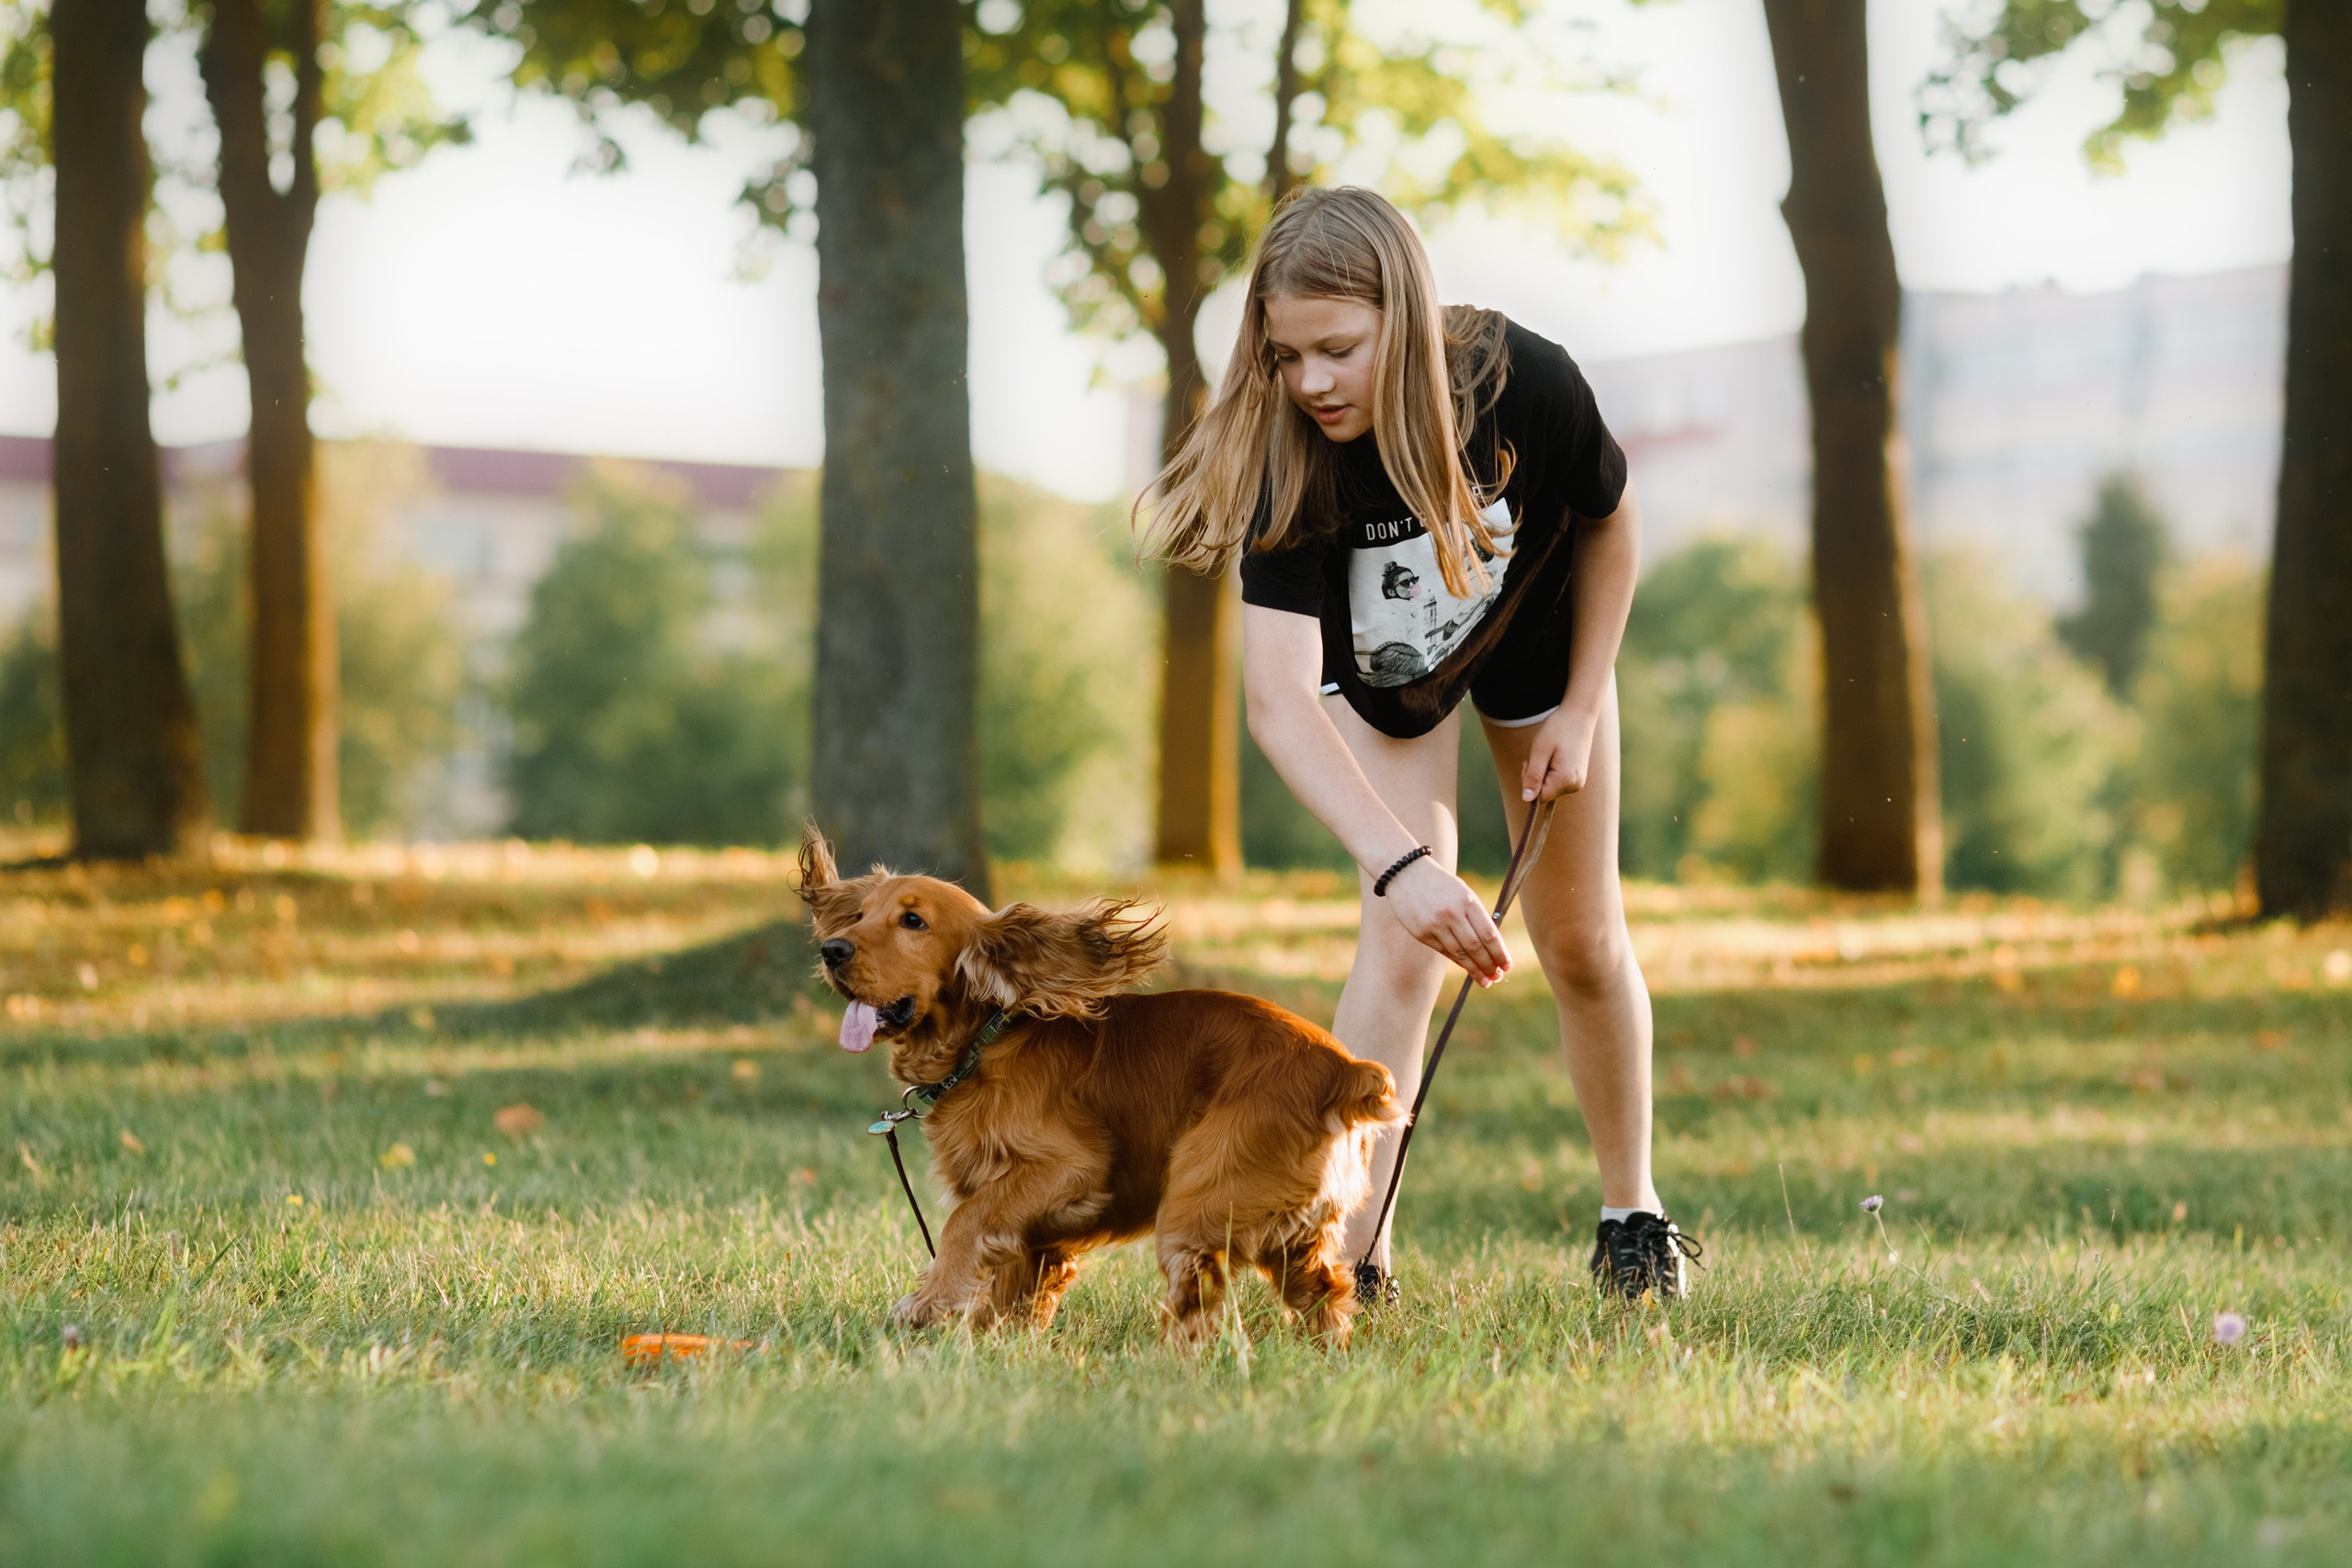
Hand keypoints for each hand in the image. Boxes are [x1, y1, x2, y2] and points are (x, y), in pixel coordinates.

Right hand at [1381, 855, 1511, 984]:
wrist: (1406, 873)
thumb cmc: (1440, 884)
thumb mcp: (1462, 893)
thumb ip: (1476, 916)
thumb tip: (1491, 946)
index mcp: (1467, 901)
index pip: (1489, 934)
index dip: (1500, 953)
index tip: (1507, 965)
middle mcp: (1452, 913)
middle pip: (1476, 947)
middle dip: (1489, 965)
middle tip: (1497, 977)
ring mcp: (1435, 924)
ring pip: (1460, 954)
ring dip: (1474, 969)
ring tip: (1484, 980)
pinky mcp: (1421, 933)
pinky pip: (1443, 951)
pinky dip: (1457, 961)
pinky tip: (1466, 967)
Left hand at [1520, 706, 1599, 801]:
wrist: (1579, 714)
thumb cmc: (1558, 728)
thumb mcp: (1540, 750)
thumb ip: (1533, 776)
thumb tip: (1527, 799)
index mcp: (1566, 780)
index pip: (1539, 797)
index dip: (1529, 782)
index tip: (1529, 763)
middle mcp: (1575, 785)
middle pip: (1545, 793)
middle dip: (1536, 777)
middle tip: (1537, 756)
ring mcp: (1578, 781)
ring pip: (1551, 787)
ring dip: (1543, 773)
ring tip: (1548, 754)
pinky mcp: (1578, 776)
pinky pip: (1558, 782)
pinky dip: (1551, 771)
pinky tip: (1554, 756)